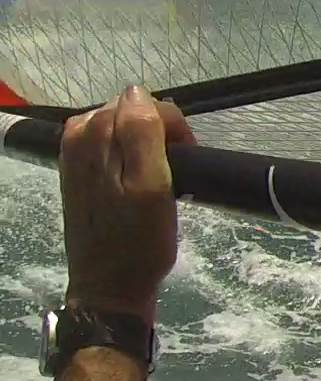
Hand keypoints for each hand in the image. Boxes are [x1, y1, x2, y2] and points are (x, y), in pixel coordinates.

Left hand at [59, 86, 195, 324]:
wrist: (111, 287)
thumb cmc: (139, 241)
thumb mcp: (151, 186)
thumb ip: (142, 133)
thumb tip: (138, 93)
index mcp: (92, 135)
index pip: (145, 102)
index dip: (173, 128)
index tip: (185, 161)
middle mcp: (77, 138)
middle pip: (132, 112)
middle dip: (159, 135)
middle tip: (173, 176)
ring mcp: (75, 156)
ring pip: (123, 128)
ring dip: (146, 147)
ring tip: (159, 181)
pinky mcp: (79, 173)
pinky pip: (112, 146)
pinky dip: (132, 158)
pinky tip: (140, 184)